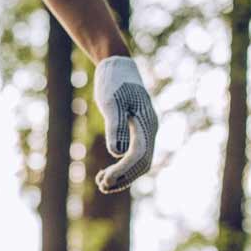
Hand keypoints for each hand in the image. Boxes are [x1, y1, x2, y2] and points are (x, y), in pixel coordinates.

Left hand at [92, 56, 158, 193]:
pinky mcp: (136, 131)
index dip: (123, 170)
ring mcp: (144, 131)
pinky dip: (121, 168)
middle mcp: (149, 129)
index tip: (104, 180)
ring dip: (123, 176)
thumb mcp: (111, 102)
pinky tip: (105, 174)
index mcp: (146, 123)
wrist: (117, 66)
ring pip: (139, 163)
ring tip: (101, 183)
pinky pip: (133, 155)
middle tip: (101, 184)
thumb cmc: (113, 82)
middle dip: (124, 177)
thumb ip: (115, 126)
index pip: (139, 155)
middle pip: (142, 163)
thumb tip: (117, 153)